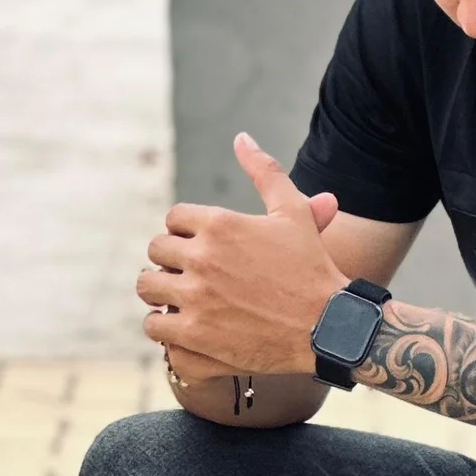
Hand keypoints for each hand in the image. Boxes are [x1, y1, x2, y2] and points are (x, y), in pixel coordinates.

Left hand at [139, 133, 344, 375]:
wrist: (328, 327)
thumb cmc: (312, 266)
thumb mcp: (293, 211)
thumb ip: (264, 170)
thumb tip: (242, 138)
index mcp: (219, 224)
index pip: (173, 219)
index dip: (187, 232)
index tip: (203, 246)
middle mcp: (201, 259)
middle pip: (156, 251)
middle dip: (173, 260)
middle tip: (193, 273)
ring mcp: (195, 299)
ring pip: (147, 288)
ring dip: (161, 293)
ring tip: (183, 299)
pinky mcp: (194, 337)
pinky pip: (155, 326)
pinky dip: (167, 327)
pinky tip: (187, 326)